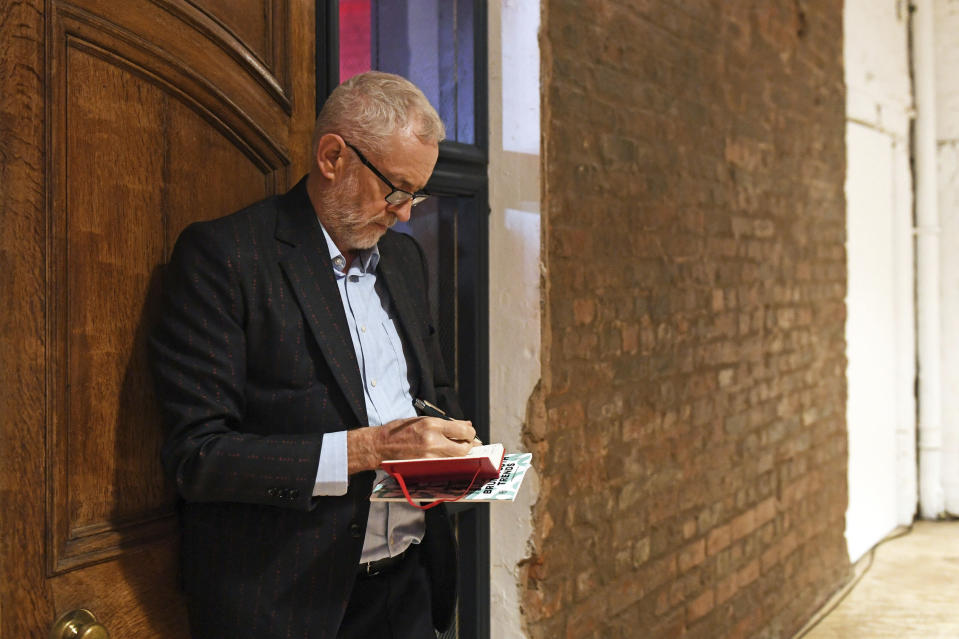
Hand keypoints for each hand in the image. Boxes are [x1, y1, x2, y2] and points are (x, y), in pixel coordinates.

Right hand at [347, 416, 475, 473]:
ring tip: (457, 450)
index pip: (463, 431)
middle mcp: (433, 441)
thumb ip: (445, 423)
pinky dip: (450, 462)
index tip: (470, 433)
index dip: (470, 433)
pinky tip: (447, 458)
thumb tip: (466, 425)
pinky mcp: (425, 467)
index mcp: (432, 425)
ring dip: (460, 455)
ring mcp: (429, 457)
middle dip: (469, 446)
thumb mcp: (422, 419)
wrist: (380, 445)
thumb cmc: (401, 430)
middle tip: (467, 443)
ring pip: (456, 459)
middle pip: (464, 448)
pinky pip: (446, 466)